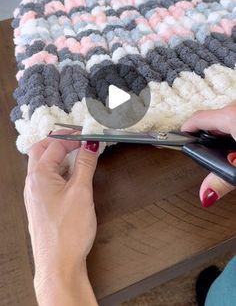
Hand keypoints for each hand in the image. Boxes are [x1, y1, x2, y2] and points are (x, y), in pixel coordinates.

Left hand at [24, 130, 98, 305]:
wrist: (58, 264)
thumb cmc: (67, 232)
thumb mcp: (81, 192)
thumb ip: (85, 164)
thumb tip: (90, 145)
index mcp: (39, 175)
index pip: (55, 144)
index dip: (74, 137)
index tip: (90, 136)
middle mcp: (32, 182)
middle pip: (41, 150)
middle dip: (59, 141)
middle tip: (79, 139)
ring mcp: (34, 194)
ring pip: (42, 164)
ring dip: (58, 155)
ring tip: (78, 155)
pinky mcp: (40, 204)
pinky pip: (46, 178)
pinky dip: (58, 170)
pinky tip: (72, 176)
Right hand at [181, 102, 235, 207]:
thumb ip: (222, 180)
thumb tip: (205, 194)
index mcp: (231, 117)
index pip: (196, 119)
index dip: (185, 129)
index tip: (179, 137)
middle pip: (213, 121)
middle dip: (210, 138)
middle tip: (210, 154)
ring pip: (227, 119)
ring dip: (225, 134)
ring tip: (230, 152)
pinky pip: (235, 118)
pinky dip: (234, 129)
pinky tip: (235, 145)